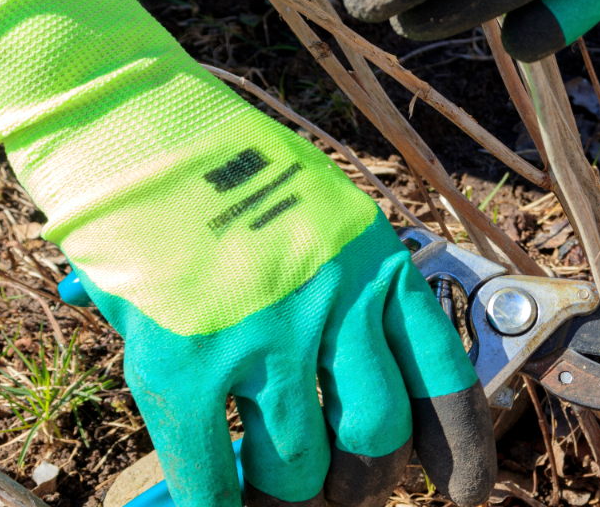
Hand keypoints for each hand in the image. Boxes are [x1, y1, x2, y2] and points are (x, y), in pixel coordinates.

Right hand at [0, 0, 494, 506]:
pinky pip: (213, 472)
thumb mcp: (329, 221)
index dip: (458, 448)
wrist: (137, 128)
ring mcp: (265, 340)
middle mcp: (337, 309)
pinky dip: (213, 497)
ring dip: (286, 487)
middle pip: (377, 440)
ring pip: (300, 467)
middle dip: (359, 479)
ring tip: (268, 476)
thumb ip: (359, 298)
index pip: (443, 380)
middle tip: (334, 482)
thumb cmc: (235, 174)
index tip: (462, 489)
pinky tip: (212, 495)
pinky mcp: (188, 364)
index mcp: (381, 270)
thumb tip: (374, 393)